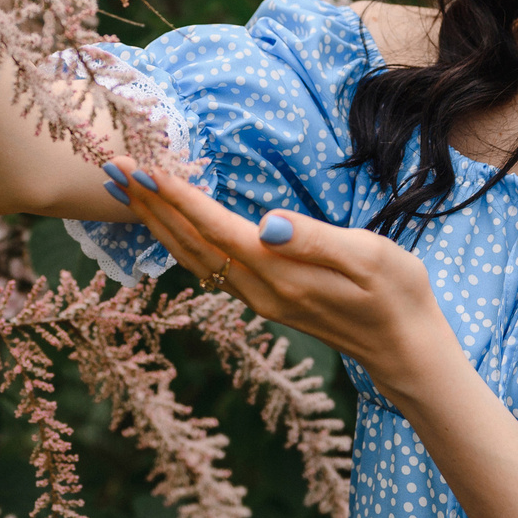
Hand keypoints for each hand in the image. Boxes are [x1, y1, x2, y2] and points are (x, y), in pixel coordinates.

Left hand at [100, 159, 456, 394]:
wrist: (407, 351)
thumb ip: (315, 240)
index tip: (142, 166)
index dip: (177, 197)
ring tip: (124, 189)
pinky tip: (167, 224)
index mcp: (280, 273)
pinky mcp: (264, 300)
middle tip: (110, 166)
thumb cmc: (398, 296)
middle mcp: (259, 290)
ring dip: (155, 221)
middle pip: (189, 243)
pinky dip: (178, 239)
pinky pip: (207, 266)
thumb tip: (265, 224)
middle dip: (148, 204)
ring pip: (192, 256)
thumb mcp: (371, 258)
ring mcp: (258, 299)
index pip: (215, 229)